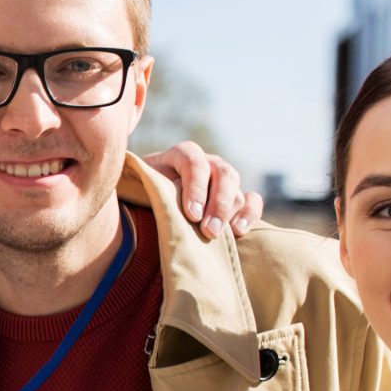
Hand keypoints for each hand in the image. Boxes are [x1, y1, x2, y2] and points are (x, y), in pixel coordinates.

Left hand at [142, 140, 263, 240]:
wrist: (150, 205)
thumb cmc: (141, 195)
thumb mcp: (140, 187)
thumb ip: (145, 186)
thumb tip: (140, 192)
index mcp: (180, 155)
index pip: (193, 161)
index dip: (195, 186)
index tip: (191, 215)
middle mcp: (205, 163)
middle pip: (222, 172)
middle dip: (217, 204)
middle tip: (208, 231)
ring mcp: (222, 179)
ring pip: (236, 186)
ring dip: (230, 211)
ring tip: (220, 235)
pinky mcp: (235, 197)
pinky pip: (251, 199)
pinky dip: (249, 213)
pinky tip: (239, 230)